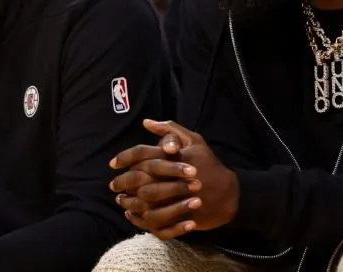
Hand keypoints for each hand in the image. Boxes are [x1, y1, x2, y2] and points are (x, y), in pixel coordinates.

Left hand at [114, 120, 237, 239]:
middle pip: (140, 179)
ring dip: (129, 200)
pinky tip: (132, 212)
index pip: (143, 154)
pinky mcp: (179, 217)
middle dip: (123, 182)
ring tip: (121, 199)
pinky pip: (154, 220)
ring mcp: (178, 199)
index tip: (113, 163)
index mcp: (176, 157)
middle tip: (113, 184)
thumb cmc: (209, 163)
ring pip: (144, 201)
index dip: (124, 158)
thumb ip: (170, 130)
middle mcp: (175, 177)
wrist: (229, 194)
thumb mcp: (195, 140)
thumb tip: (146, 122)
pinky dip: (140, 217)